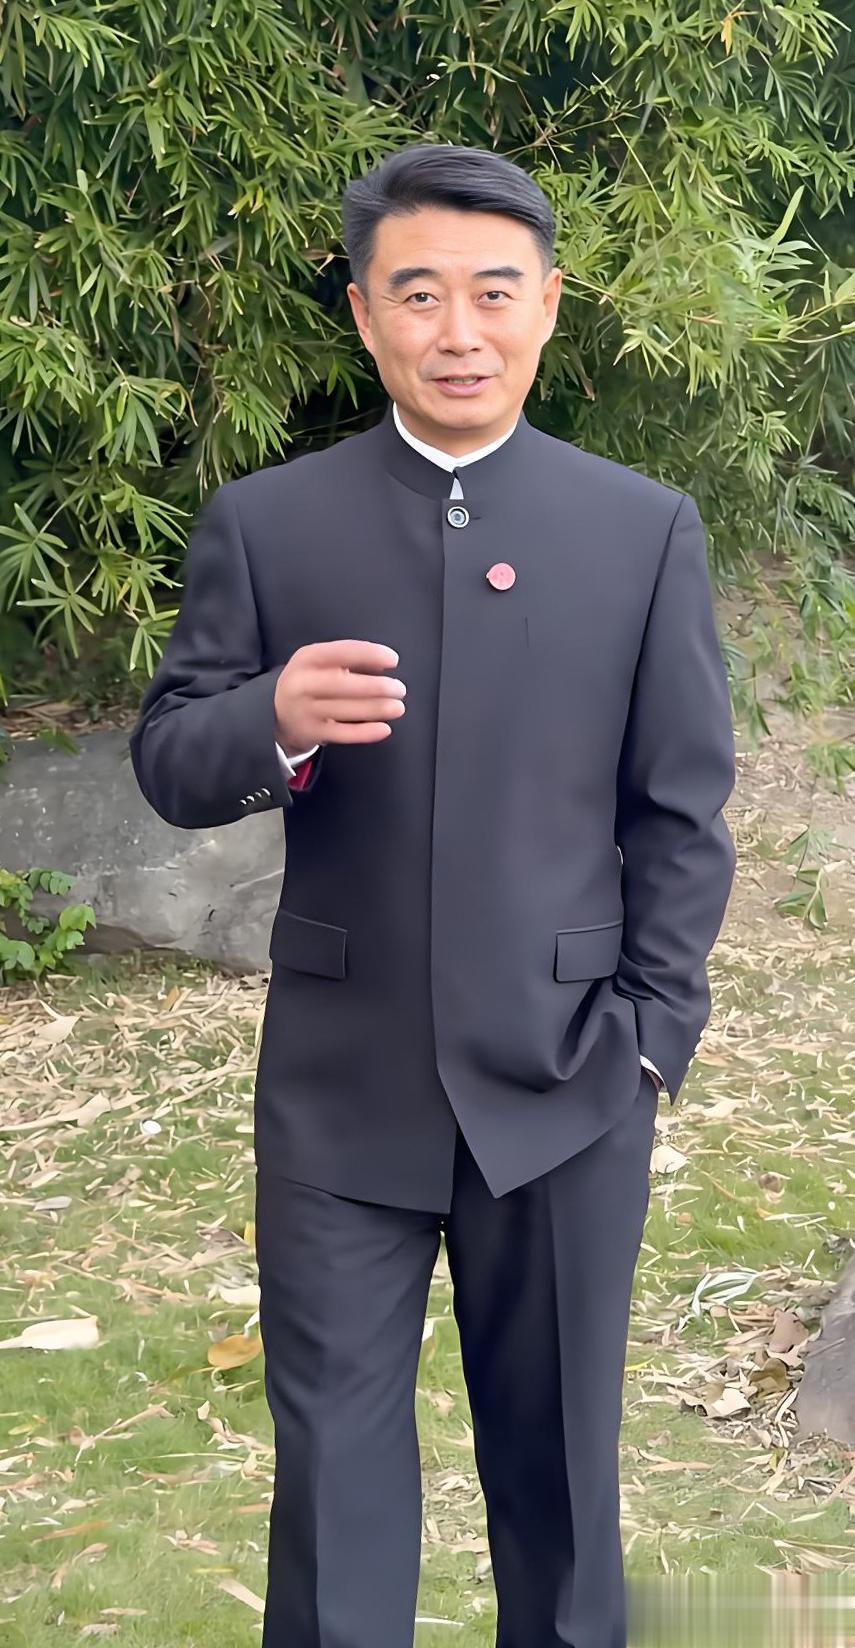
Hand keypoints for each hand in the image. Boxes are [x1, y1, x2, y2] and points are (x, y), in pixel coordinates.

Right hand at [274, 640, 405, 754]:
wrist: (276, 711)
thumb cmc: (309, 681)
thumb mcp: (318, 661)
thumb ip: (347, 658)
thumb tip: (382, 661)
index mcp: (307, 658)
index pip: (340, 652)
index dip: (369, 654)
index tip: (393, 659)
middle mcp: (303, 684)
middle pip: (343, 684)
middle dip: (376, 686)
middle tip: (399, 689)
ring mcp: (306, 710)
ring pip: (346, 710)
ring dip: (377, 709)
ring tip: (397, 707)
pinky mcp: (312, 733)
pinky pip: (343, 734)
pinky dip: (366, 732)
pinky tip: (384, 728)